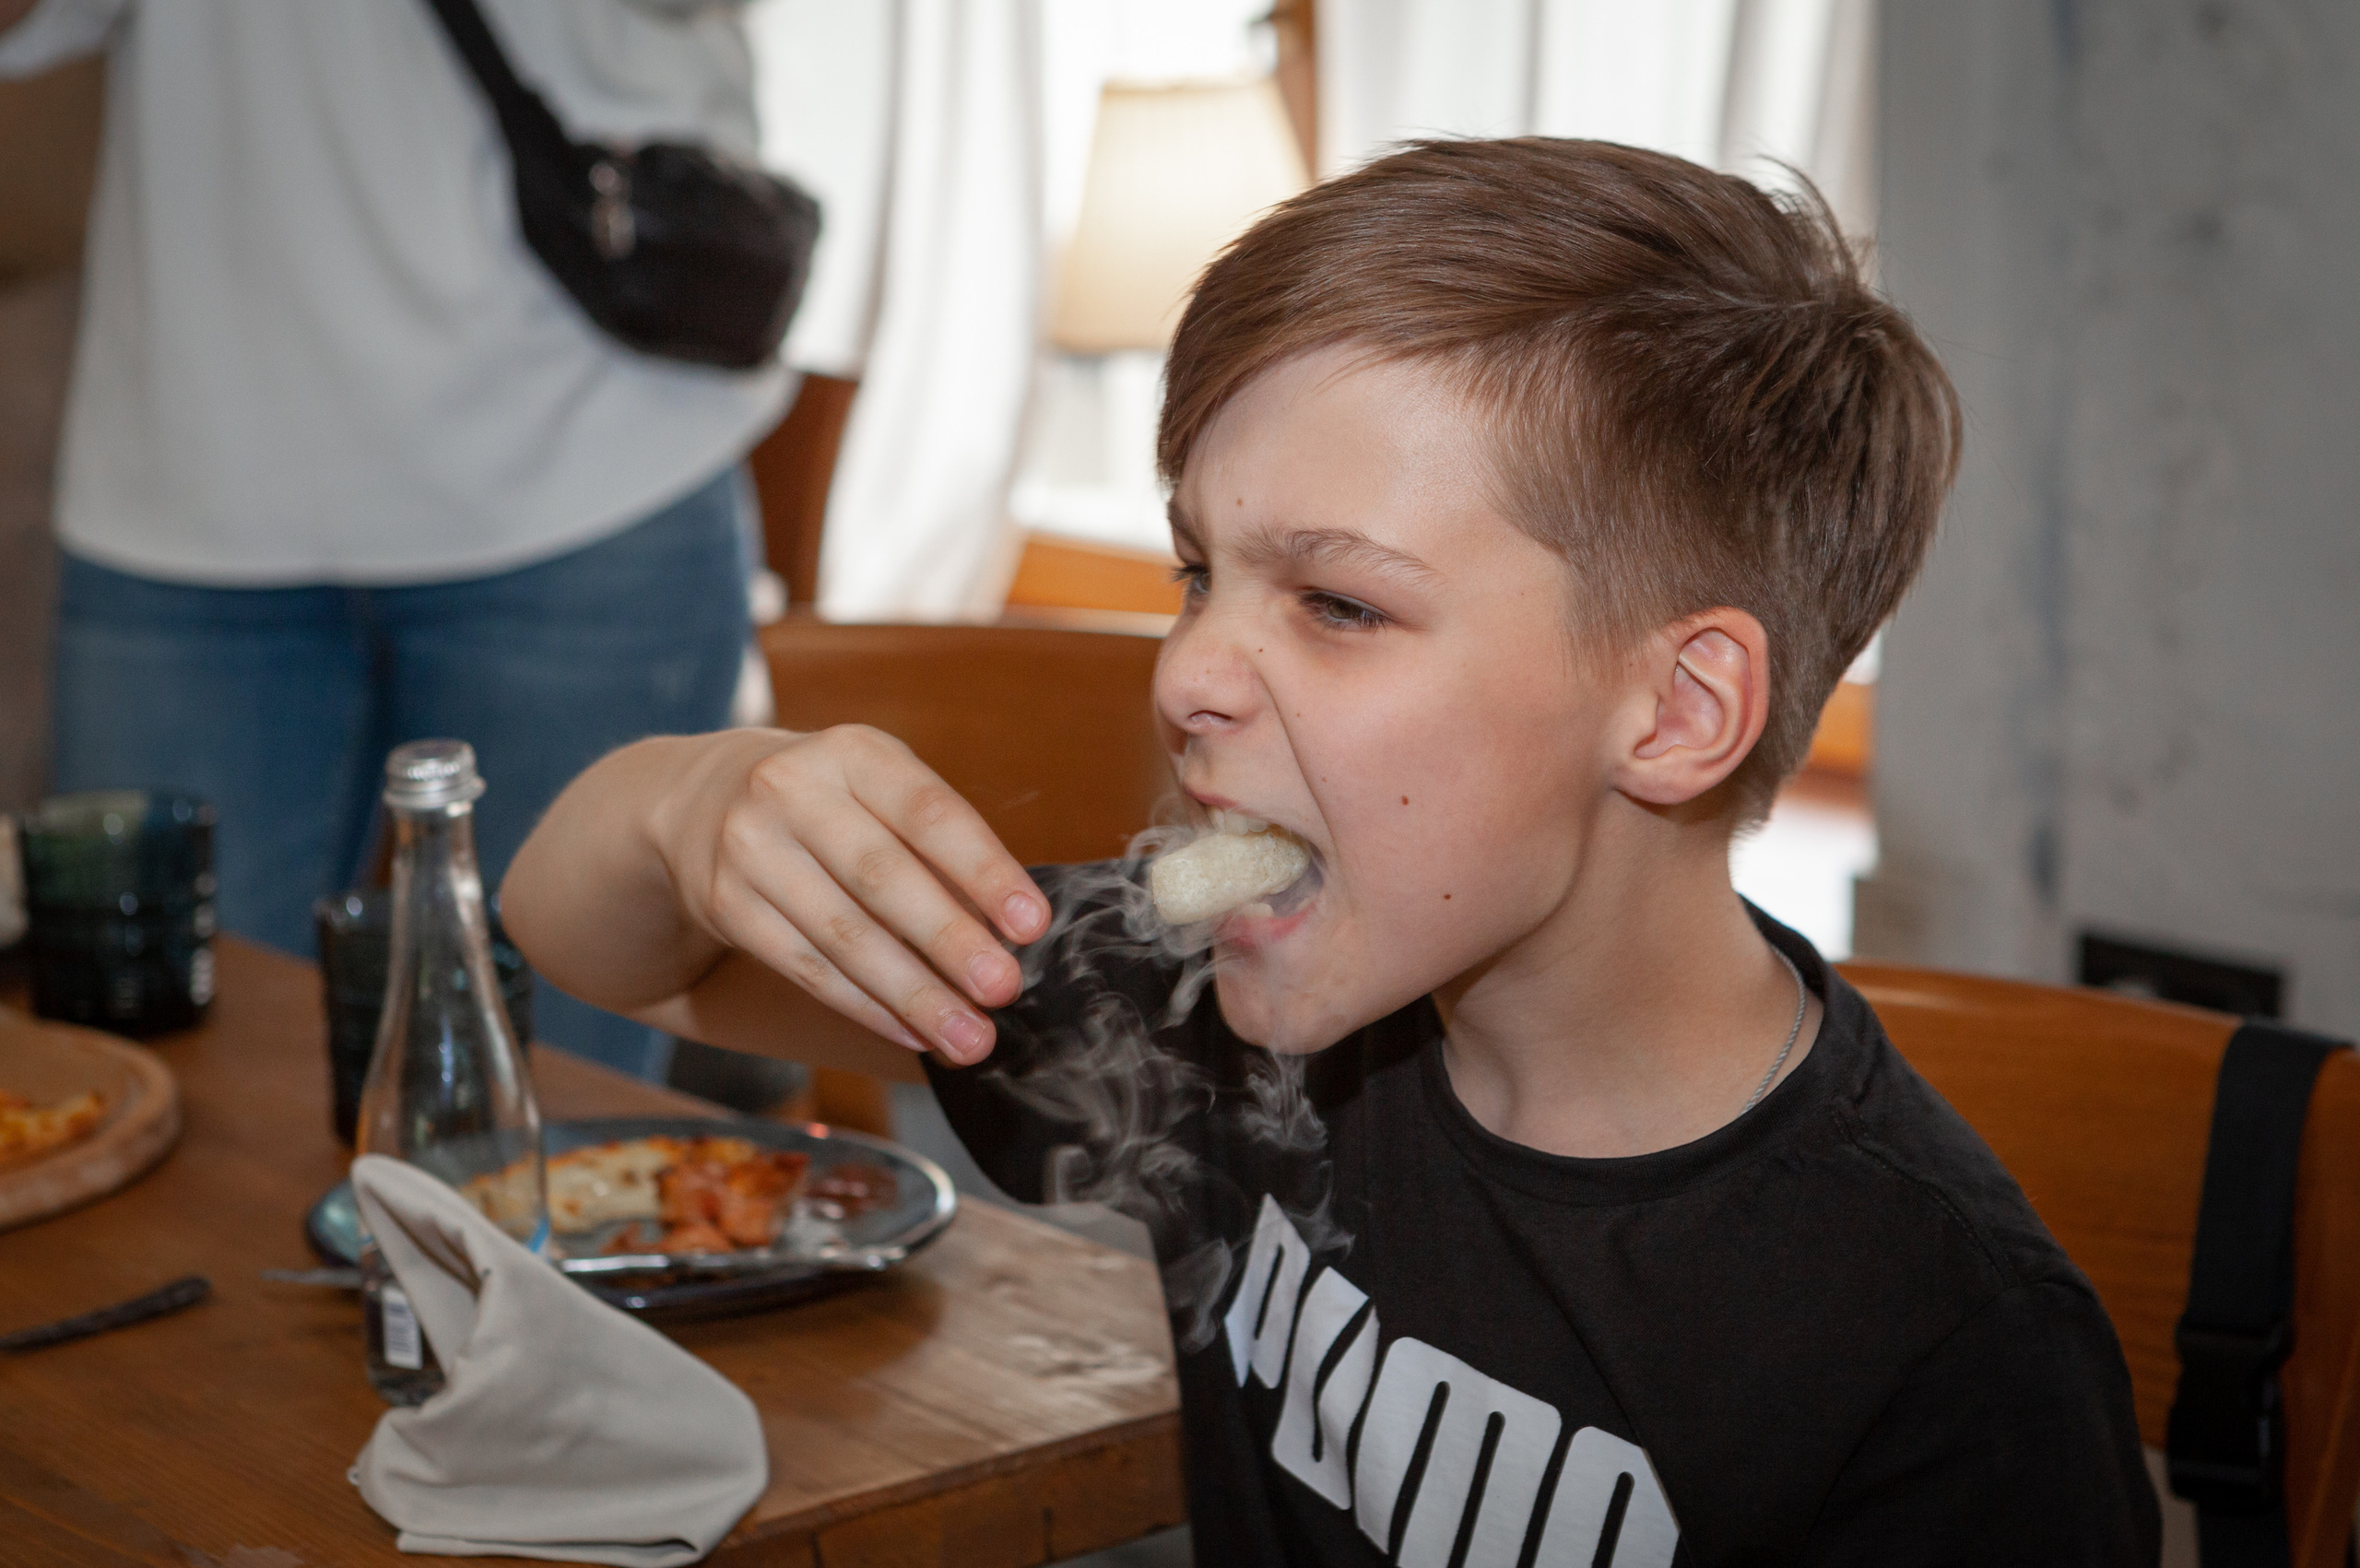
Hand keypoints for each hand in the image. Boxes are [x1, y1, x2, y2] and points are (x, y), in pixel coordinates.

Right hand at [646, 727, 1048, 1064]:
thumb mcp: (877, 788)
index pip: (928, 813)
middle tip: (1003, 989)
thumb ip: (936, 846)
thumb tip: (1005, 932)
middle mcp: (792, 792)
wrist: (699, 801)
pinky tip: (914, 1033)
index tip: (1032, 924)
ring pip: (843, 936)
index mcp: (852, 752)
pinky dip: (866, 1007)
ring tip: (969, 1038)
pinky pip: (807, 968)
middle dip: (949, 940)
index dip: (983, 870)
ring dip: (914, 995)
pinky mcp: (727, 907)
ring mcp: (751, 850)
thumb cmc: (829, 801)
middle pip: (881, 878)